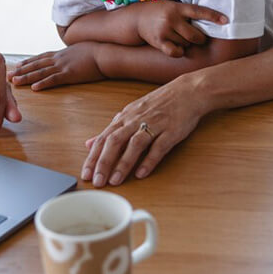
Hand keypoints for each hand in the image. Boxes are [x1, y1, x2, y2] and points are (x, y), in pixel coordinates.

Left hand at [9, 42, 104, 90]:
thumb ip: (71, 55)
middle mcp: (58, 59)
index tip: (17, 66)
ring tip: (14, 82)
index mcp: (60, 54)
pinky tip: (34, 88)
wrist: (105, 52)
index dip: (27, 62)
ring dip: (26, 77)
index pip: (40, 58)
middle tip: (8, 75)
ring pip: (40, 72)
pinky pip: (54, 80)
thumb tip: (69, 58)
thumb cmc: (96, 52)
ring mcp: (63, 66)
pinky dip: (43, 84)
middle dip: (21, 70)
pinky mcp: (70, 74)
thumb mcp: (80, 51)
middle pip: (36, 65)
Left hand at [82, 76, 205, 186]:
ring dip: (123, 163)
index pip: (103, 138)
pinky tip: (141, 174)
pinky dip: (149, 161)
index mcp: (124, 118)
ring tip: (115, 181)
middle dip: (104, 163)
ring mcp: (154, 125)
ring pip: (134, 144)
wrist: (188, 92)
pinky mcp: (171, 131)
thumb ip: (111, 130)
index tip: (85, 174)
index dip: (93, 157)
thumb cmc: (158, 104)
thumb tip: (89, 143)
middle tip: (97, 181)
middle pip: (115, 141)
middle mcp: (136, 121)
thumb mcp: (130, 113)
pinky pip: (158, 147)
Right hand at [133, 0, 226, 56]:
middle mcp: (171, 19)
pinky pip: (176, 52)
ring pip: (186, 44)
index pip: (199, 12)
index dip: (213, 16)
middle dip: (200, 38)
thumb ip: (187, 12)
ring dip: (187, 43)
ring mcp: (165, 30)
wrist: (137, 18)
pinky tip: (177, 48)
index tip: (226, 20)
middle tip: (198, 37)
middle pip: (195, 35)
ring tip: (179, 37)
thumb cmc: (161, 12)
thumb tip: (210, 22)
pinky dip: (179, 52)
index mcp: (177, 8)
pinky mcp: (159, 41)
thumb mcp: (173, 6)